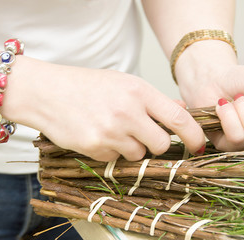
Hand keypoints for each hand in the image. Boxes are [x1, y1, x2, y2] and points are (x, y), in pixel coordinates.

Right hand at [4, 60, 205, 160]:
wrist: (45, 92)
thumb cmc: (85, 85)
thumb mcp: (123, 82)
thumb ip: (153, 99)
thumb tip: (181, 110)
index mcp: (138, 91)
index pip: (178, 118)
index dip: (194, 134)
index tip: (198, 144)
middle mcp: (127, 112)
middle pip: (161, 144)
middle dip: (157, 144)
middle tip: (143, 134)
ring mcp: (110, 132)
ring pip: (138, 154)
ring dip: (131, 147)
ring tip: (113, 130)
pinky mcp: (95, 148)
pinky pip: (115, 159)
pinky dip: (111, 152)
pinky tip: (98, 135)